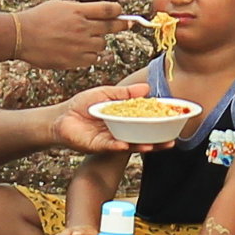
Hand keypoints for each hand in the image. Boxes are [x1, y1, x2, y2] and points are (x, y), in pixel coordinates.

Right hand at [15, 0, 126, 68]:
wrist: (21, 36)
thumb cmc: (39, 18)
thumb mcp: (61, 6)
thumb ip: (81, 10)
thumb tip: (101, 14)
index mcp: (78, 11)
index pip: (109, 9)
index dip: (118, 11)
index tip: (120, 12)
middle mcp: (82, 27)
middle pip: (112, 27)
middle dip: (121, 25)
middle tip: (127, 25)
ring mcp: (79, 45)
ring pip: (102, 45)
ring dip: (97, 42)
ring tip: (82, 40)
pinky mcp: (74, 60)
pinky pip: (93, 59)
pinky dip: (90, 55)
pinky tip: (79, 51)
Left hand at [52, 82, 169, 152]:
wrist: (61, 117)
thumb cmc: (82, 105)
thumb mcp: (106, 93)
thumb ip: (125, 93)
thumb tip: (147, 88)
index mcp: (124, 119)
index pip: (145, 123)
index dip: (158, 124)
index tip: (174, 123)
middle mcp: (121, 132)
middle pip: (142, 137)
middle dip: (157, 141)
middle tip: (171, 141)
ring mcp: (110, 140)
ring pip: (129, 144)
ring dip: (142, 146)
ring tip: (154, 145)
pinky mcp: (97, 146)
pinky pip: (110, 146)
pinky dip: (119, 145)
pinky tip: (127, 145)